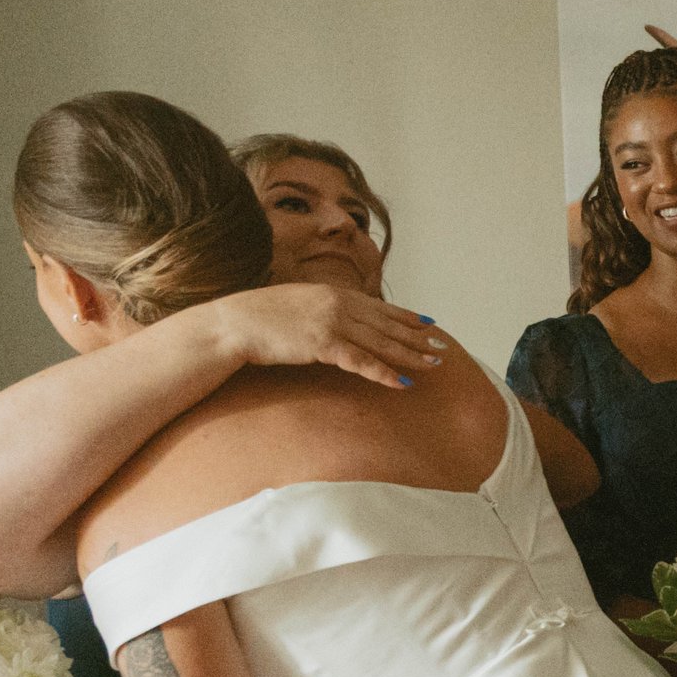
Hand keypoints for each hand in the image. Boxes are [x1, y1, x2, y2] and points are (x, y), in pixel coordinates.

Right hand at [213, 283, 442, 389]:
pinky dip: (382, 373)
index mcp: (334, 293)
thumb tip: (345, 319)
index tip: (430, 324)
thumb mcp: (300, 304)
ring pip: (381, 342)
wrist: (234, 323)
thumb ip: (326, 308)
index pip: (381, 306)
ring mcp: (331, 323)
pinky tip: (400, 383)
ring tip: (434, 365)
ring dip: (410, 355)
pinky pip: (360, 361)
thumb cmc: (262, 317)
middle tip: (442, 349)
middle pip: (388, 325)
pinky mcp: (322, 344)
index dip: (408, 316)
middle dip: (418, 338)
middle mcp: (338, 304)